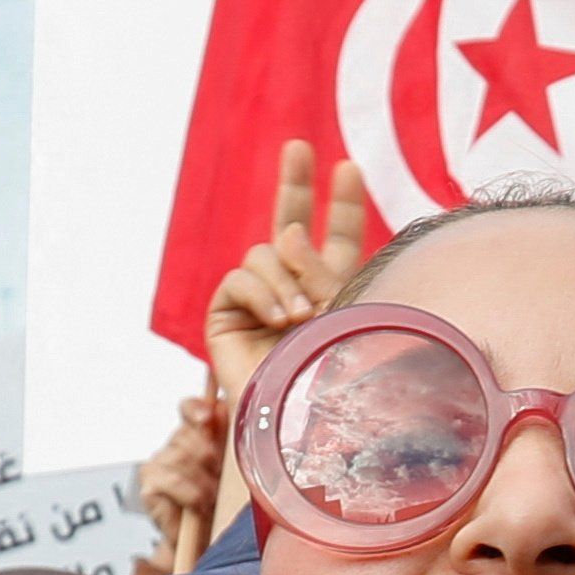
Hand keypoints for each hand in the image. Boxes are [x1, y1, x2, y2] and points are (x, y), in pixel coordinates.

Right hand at [137, 373, 225, 574]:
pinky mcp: (150, 484)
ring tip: (213, 498)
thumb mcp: (237, 470)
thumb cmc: (227, 506)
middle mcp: (178, 445)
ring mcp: (161, 463)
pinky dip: (188, 494)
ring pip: (180, 457)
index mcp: (202, 436)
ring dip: (202, 482)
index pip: (191, 409)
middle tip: (221, 478)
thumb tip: (226, 411)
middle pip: (187, 434)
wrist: (210, 543)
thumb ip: (232, 439)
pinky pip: (169, 479)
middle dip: (208, 457)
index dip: (196, 410)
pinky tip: (197, 506)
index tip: (207, 418)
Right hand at [206, 144, 371, 403]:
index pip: (337, 239)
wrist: (299, 428)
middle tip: (298, 146)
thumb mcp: (344, 319)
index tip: (348, 167)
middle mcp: (292, 289)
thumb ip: (321, 272)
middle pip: (290, 223)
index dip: (342, 204)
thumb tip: (288, 233)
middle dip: (294, 183)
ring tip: (301, 317)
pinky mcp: (226, 315)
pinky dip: (262, 293)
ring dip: (285, 278)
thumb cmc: (333, 382)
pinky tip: (278, 320)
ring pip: (266, 253)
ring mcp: (257, 301)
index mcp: (331, 290)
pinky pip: (241, 278)